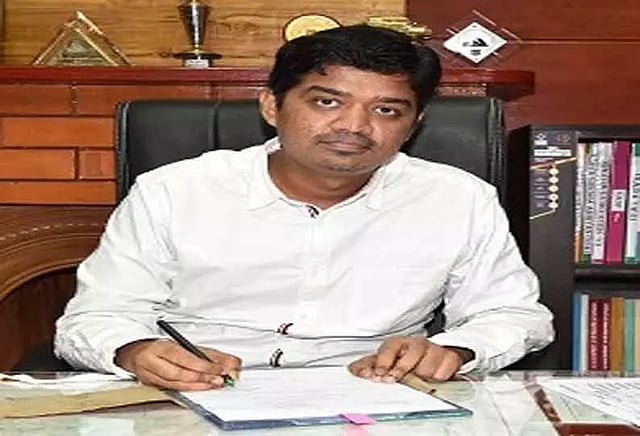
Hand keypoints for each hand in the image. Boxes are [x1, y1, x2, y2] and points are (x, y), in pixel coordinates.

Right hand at [115, 339, 241, 389]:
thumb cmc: (161, 347)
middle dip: (201, 376)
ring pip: (175, 383)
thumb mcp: (183, 344)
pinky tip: (201, 388)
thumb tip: (228, 360)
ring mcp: (150, 374)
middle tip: (219, 378)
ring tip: (213, 383)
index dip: (202, 363)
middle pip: (179, 371)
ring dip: (197, 385)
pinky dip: (189, 389)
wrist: (135, 353)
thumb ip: (206, 352)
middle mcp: (154, 360)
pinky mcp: (152, 384)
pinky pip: (172, 388)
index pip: (184, 356)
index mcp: (161, 347)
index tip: (219, 367)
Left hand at [348, 336, 472, 382]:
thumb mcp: (386, 360)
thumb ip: (369, 365)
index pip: (390, 347)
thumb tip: (353, 370)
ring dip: (421, 375)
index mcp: (399, 343)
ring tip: (416, 380)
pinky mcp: (449, 359)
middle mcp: (416, 344)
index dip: (383, 361)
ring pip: (427, 364)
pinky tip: (434, 380)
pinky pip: (444, 371)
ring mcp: (433, 351)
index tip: (377, 374)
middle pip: (410, 353)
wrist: (435, 355)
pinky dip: (438, 378)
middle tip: (392, 379)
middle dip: (401, 368)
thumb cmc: (406, 357)